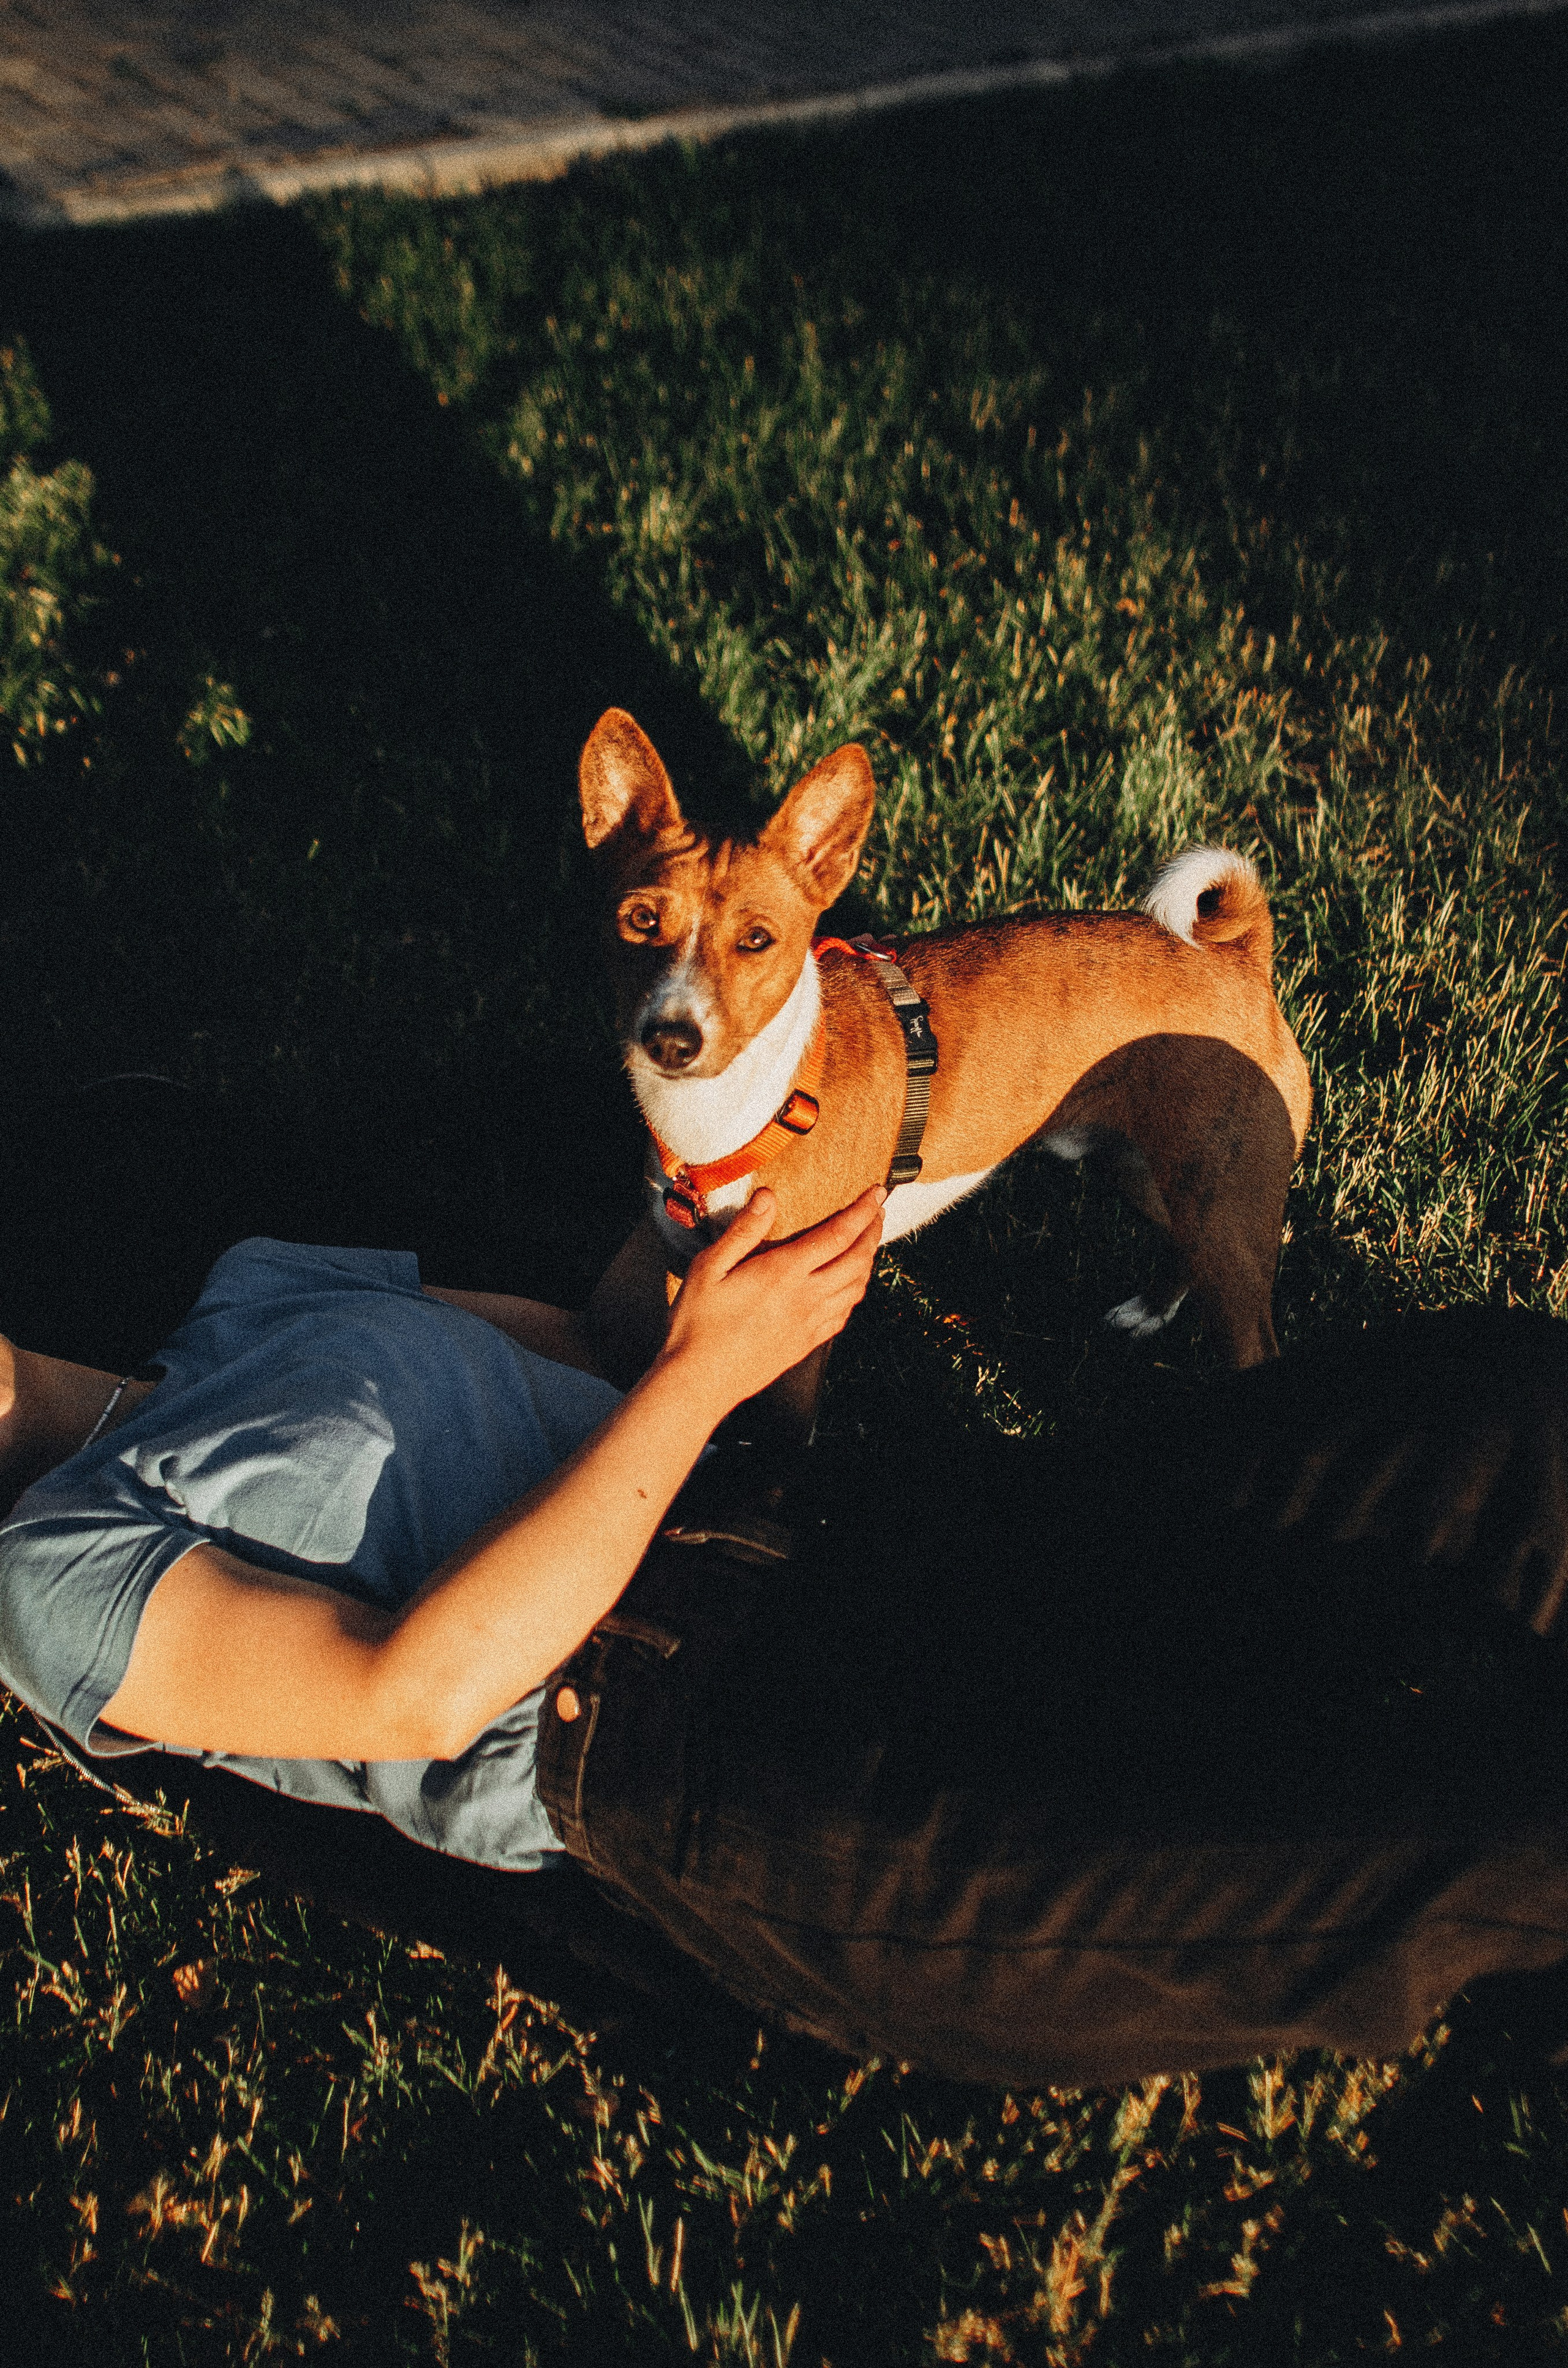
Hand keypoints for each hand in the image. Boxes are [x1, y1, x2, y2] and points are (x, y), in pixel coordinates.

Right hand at [659, 1185, 884, 1420]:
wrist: (700, 1381)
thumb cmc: (698, 1324)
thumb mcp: (708, 1269)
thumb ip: (742, 1231)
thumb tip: (768, 1197)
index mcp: (784, 1273)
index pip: (838, 1235)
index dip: (863, 1211)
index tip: (878, 1194)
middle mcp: (805, 1297)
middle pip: (857, 1260)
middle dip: (873, 1233)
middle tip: (877, 1214)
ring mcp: (809, 1323)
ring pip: (856, 1288)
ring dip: (868, 1262)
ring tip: (867, 1245)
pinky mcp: (806, 1343)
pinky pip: (843, 1314)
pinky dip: (855, 1293)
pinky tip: (848, 1288)